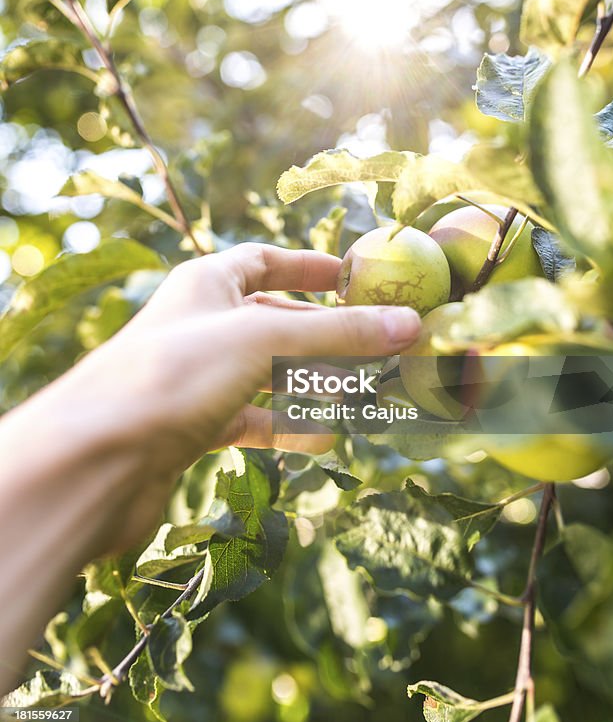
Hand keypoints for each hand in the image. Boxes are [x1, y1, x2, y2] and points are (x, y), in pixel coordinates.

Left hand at [42, 243, 420, 549]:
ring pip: (269, 374)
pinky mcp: (194, 427)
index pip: (264, 260)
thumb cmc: (171, 376)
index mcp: (206, 283)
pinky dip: (288, 425)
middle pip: (277, 321)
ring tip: (366, 397)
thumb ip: (338, 335)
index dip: (309, 267)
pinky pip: (254, 418)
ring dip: (315, 384)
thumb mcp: (264, 341)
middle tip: (382, 348)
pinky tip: (323, 439)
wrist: (93, 461)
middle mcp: (201, 325)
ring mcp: (197, 378)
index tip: (354, 277)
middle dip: (328, 336)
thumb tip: (410, 325)